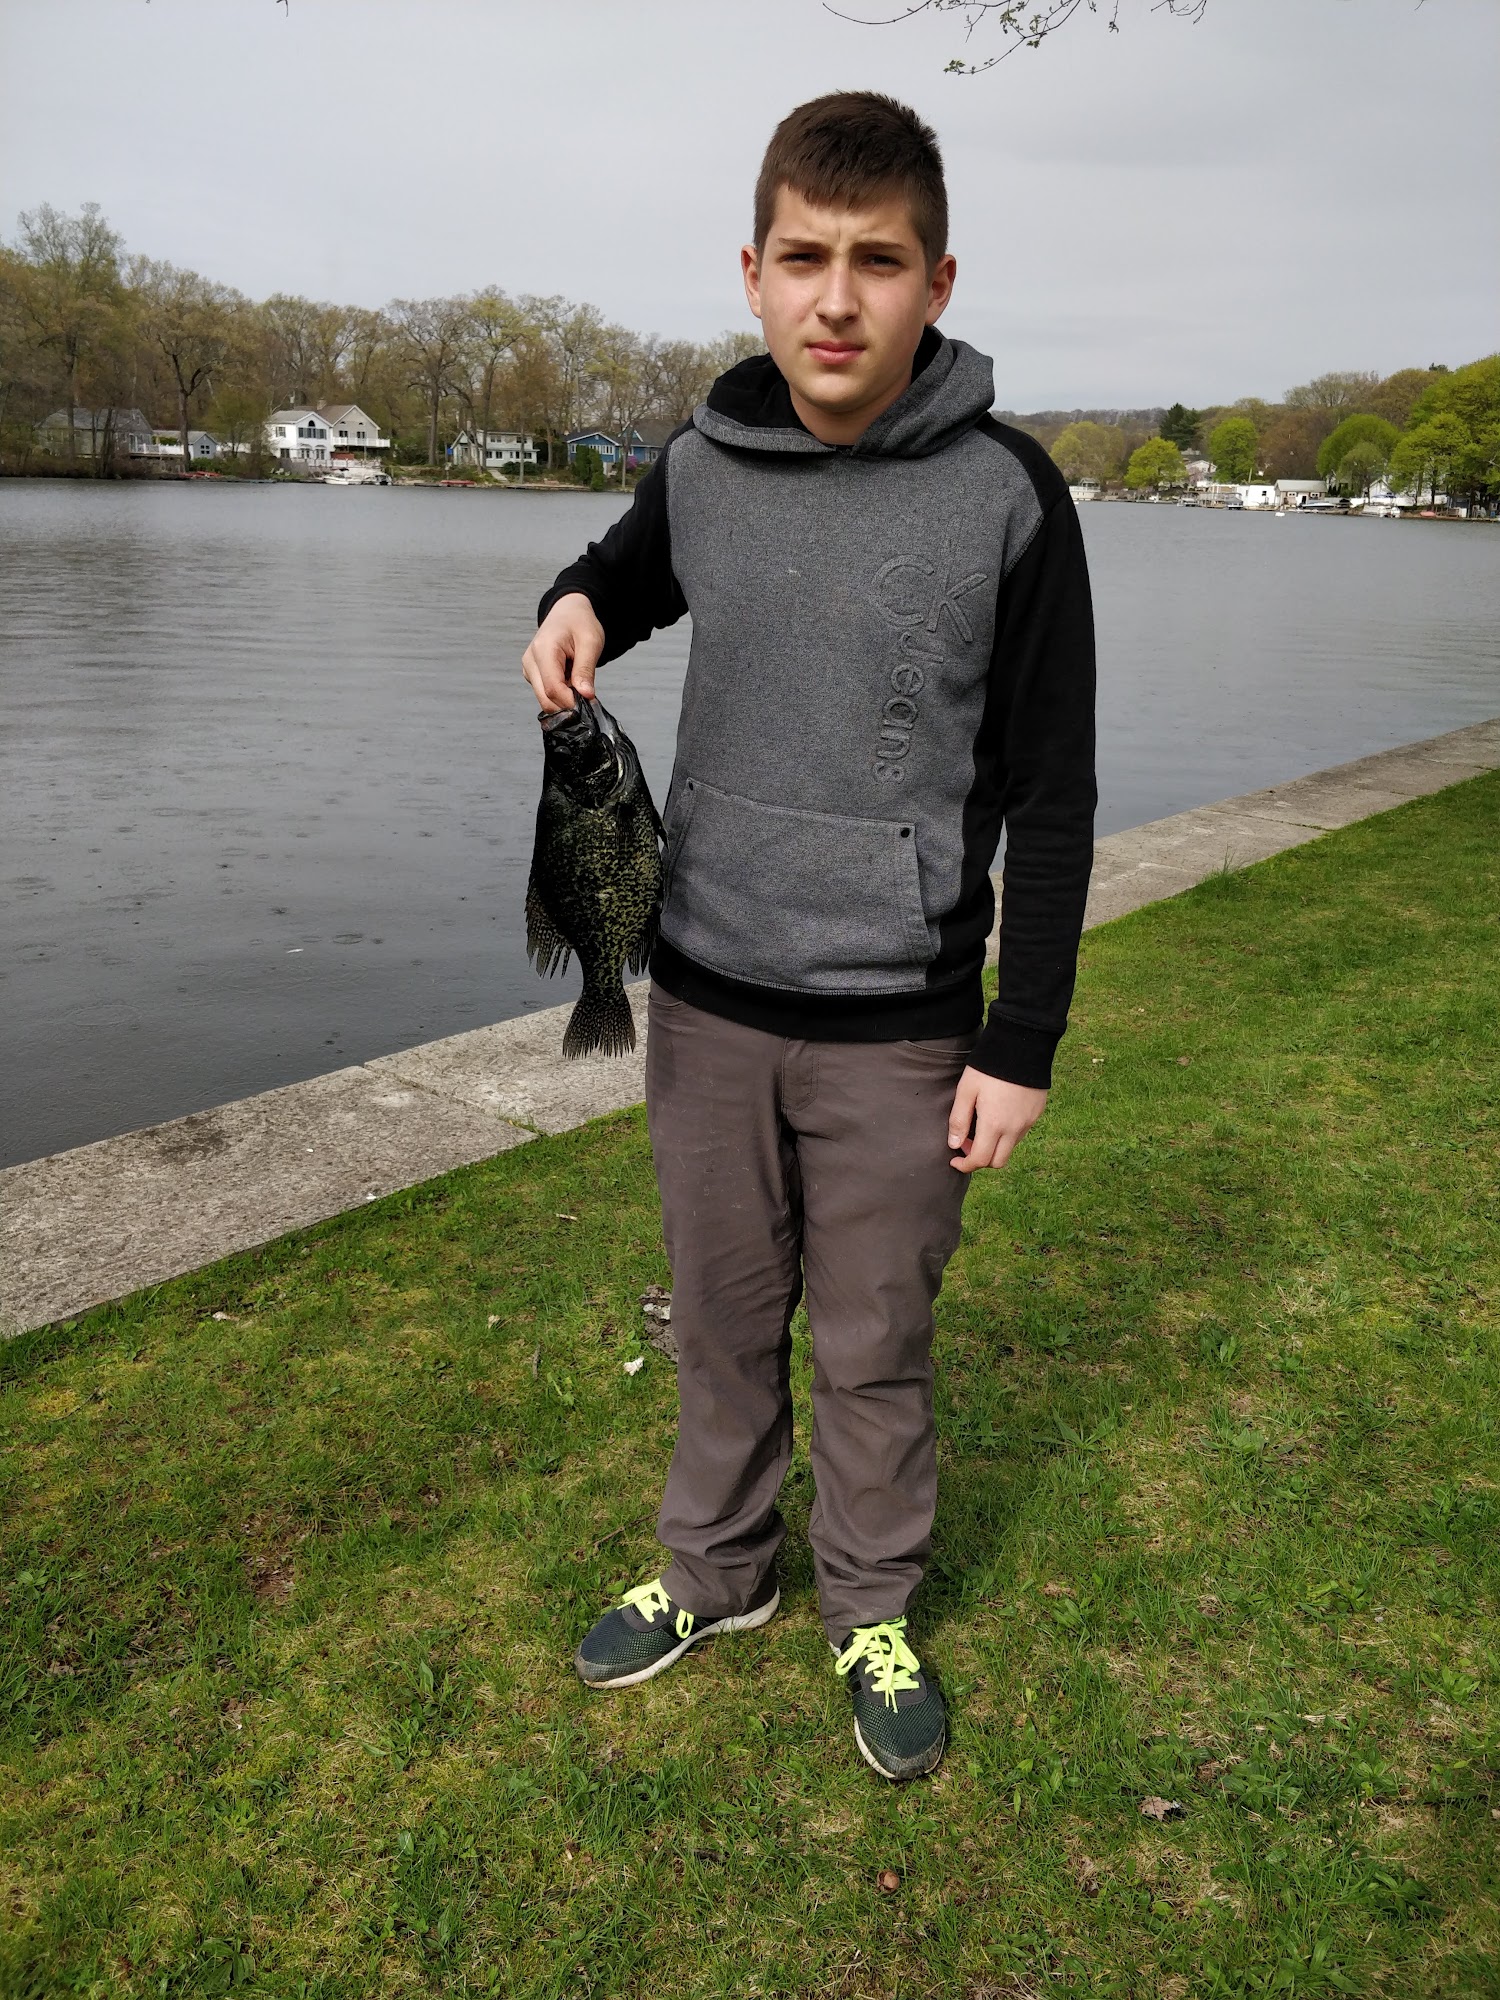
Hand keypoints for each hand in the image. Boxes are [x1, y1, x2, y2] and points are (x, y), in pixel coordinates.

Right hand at [522, 592, 604, 712]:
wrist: (568, 611)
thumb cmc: (579, 622)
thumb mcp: (591, 642)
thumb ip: (586, 670)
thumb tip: (586, 695)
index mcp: (543, 650)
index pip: (552, 689)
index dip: (571, 701)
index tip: (589, 701)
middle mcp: (530, 661)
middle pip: (545, 699)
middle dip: (568, 704)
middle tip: (587, 695)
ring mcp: (529, 669)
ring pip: (545, 699)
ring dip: (565, 698)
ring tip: (578, 681)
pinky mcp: (532, 674)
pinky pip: (545, 694)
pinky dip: (561, 694)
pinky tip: (570, 680)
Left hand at [948, 1068, 1047, 1172]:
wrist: (1021, 1045)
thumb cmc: (988, 1067)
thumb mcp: (966, 1090)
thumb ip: (959, 1120)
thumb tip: (954, 1145)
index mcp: (994, 1125)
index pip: (980, 1160)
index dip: (965, 1166)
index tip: (954, 1161)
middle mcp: (1014, 1129)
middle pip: (998, 1162)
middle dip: (981, 1160)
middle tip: (968, 1144)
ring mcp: (1028, 1122)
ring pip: (1010, 1148)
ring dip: (995, 1147)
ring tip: (982, 1126)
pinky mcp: (1036, 1113)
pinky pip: (1021, 1133)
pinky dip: (1007, 1134)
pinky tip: (999, 1115)